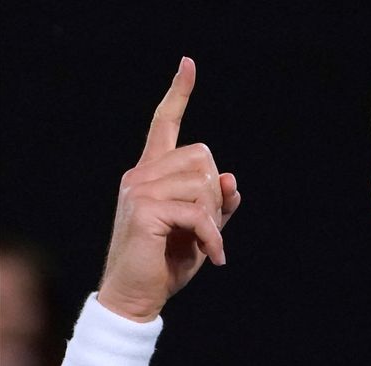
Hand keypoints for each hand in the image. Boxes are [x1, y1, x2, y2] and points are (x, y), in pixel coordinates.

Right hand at [97, 57, 240, 321]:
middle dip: (215, 193)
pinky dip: (213, 237)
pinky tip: (213, 258)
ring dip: (214, 218)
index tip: (189, 64)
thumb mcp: (202, 229)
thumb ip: (217, 203)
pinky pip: (198, 212)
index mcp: (153, 172)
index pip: (165, 124)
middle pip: (203, 156)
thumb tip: (231, 178)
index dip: (179, 94)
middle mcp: (141, 173)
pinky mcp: (145, 208)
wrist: (138, 296)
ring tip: (204, 244)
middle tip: (205, 227)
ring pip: (203, 182)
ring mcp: (139, 188)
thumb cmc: (168, 262)